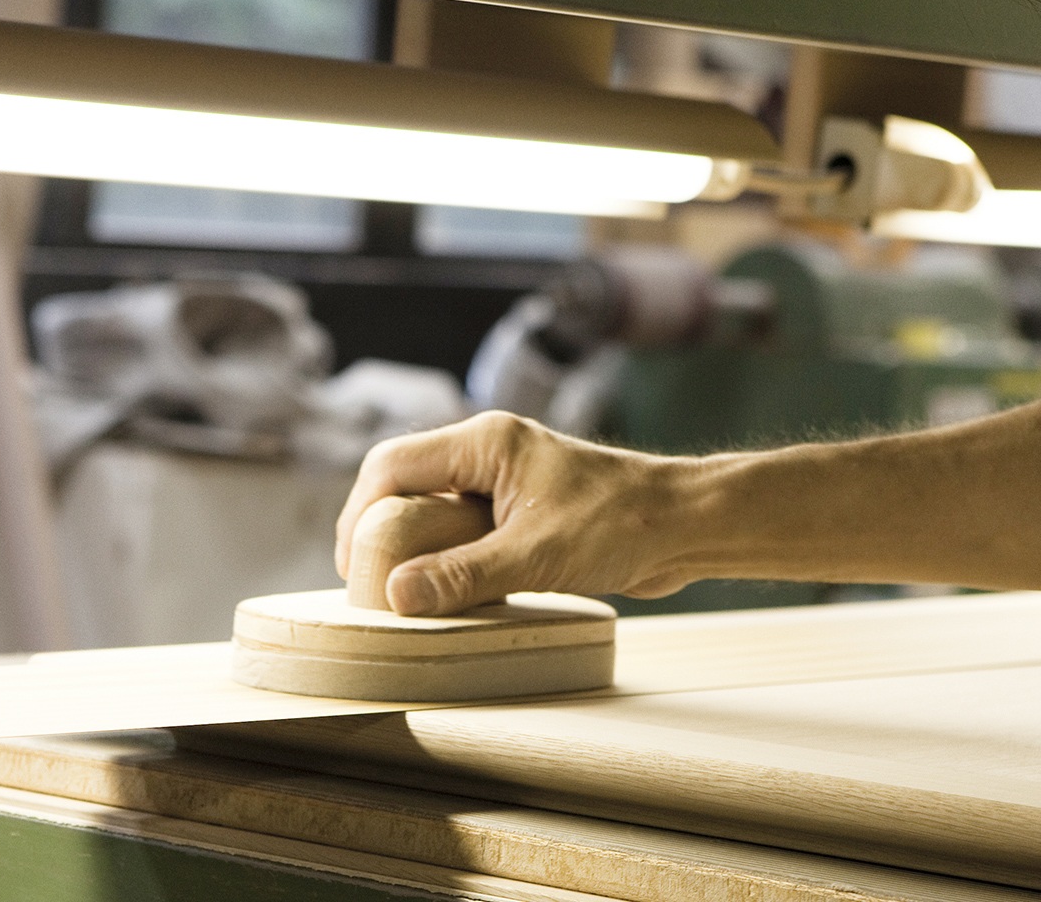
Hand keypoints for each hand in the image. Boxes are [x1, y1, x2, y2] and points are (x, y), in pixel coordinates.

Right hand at [334, 411, 697, 614]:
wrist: (686, 525)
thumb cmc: (622, 524)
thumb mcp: (536, 555)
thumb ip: (463, 575)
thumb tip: (396, 597)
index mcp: (485, 442)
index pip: (390, 465)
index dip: (360, 515)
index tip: (355, 570)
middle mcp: (489, 454)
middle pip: (404, 485)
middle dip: (381, 534)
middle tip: (372, 589)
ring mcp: (506, 482)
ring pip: (434, 511)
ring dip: (416, 550)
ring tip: (403, 598)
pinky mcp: (524, 512)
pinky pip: (466, 532)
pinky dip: (450, 561)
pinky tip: (450, 595)